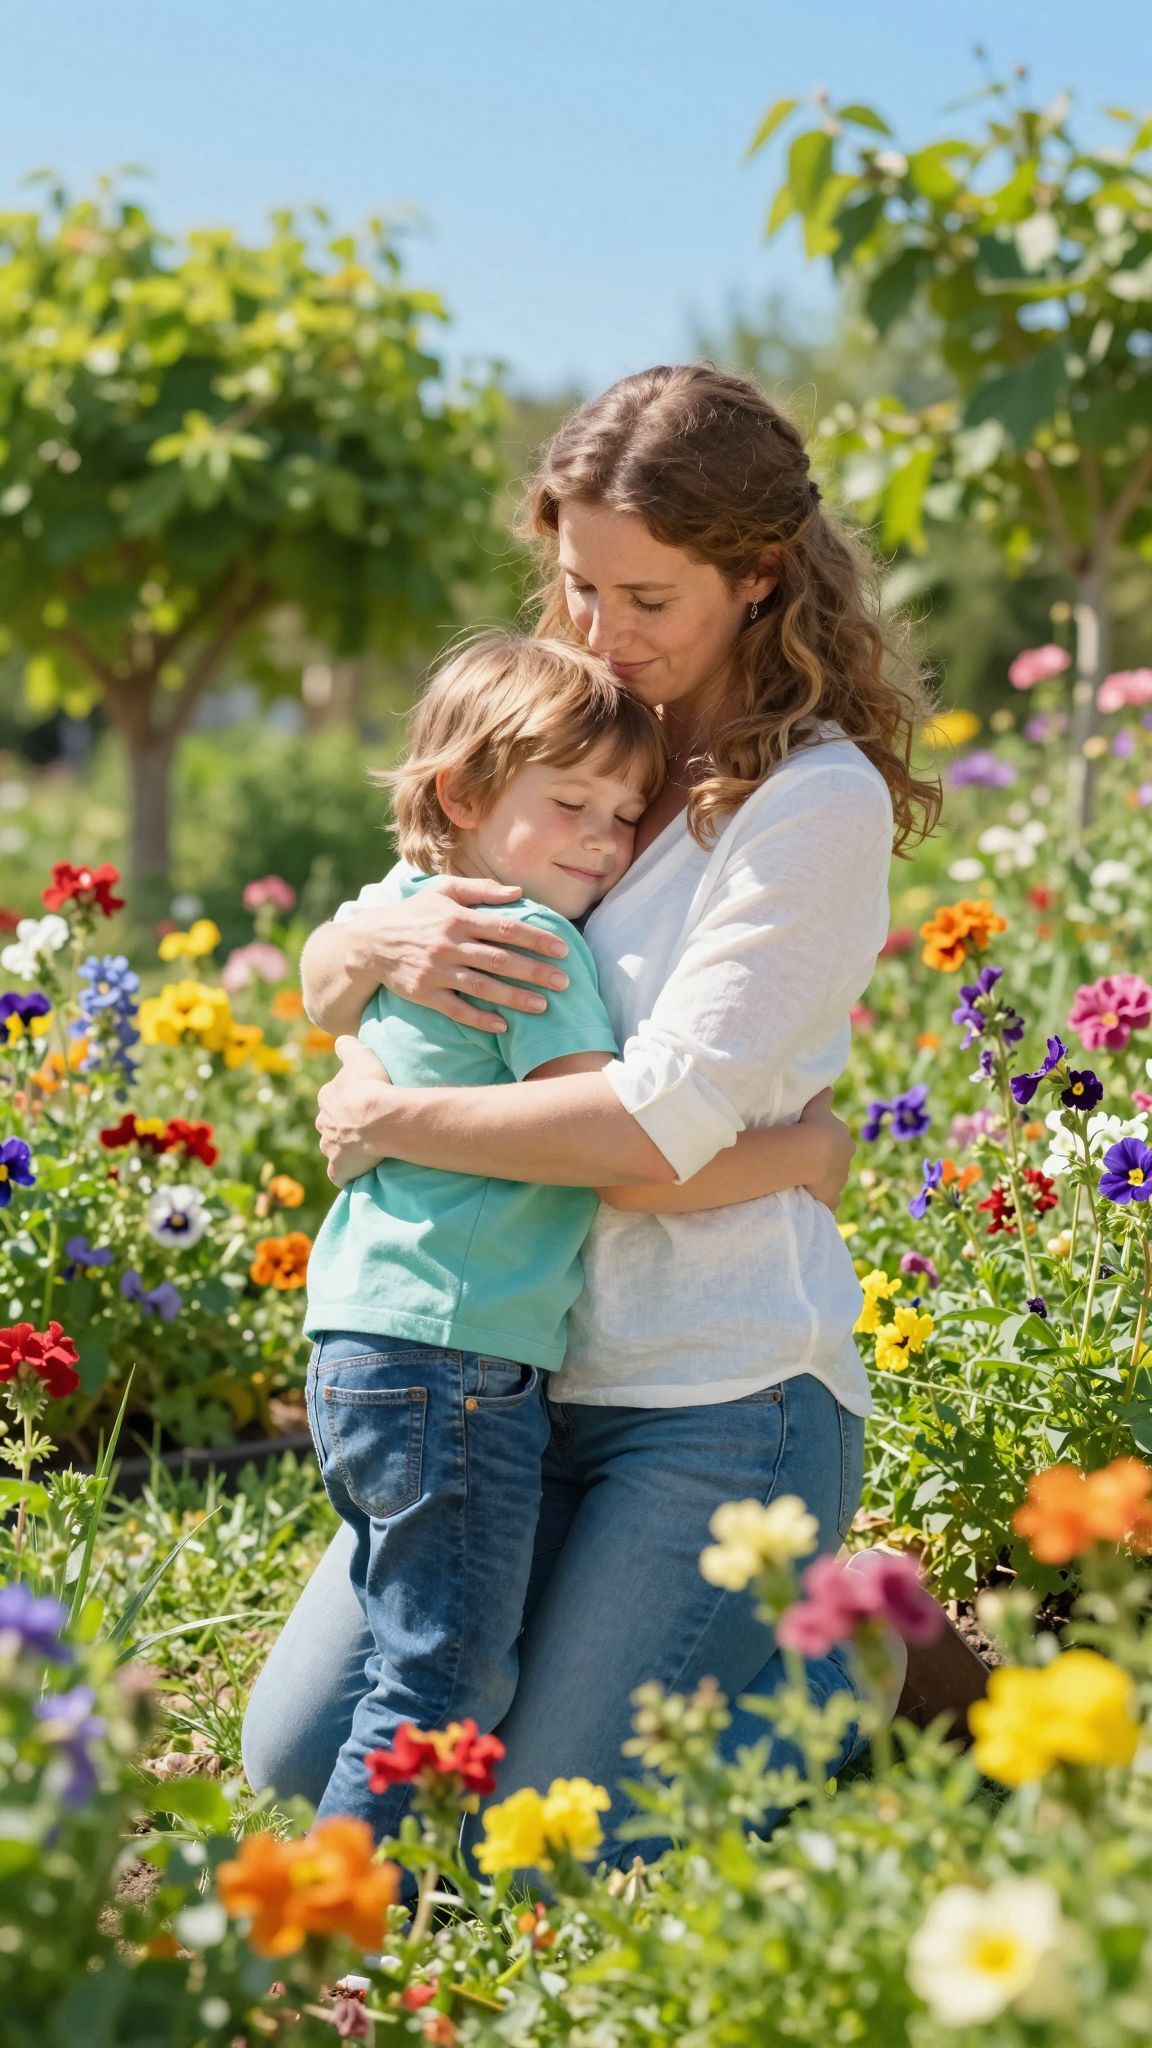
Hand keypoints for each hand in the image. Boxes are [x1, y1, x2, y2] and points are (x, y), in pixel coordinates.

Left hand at [315, 1037, 394, 1186]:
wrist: (381, 1118)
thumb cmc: (372, 1087)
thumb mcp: (361, 1056)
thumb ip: (348, 1046)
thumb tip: (341, 1039)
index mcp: (327, 1097)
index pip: (332, 1099)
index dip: (347, 1101)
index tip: (362, 1103)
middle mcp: (323, 1123)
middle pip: (329, 1125)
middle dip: (341, 1126)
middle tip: (365, 1126)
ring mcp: (329, 1147)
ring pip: (332, 1148)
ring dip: (344, 1149)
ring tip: (365, 1149)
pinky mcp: (338, 1168)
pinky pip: (339, 1174)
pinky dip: (345, 1174)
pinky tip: (357, 1173)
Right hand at [351, 876, 570, 1033]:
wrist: (369, 942)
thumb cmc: (413, 914)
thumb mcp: (442, 891)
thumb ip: (480, 889)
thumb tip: (518, 892)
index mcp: (457, 918)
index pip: (505, 928)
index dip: (536, 939)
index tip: (563, 949)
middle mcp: (448, 945)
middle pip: (499, 959)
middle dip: (534, 971)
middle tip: (564, 982)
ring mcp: (436, 972)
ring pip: (482, 987)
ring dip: (514, 997)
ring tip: (543, 1006)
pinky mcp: (424, 994)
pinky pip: (456, 1010)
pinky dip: (480, 1018)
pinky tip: (503, 1025)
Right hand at [799, 1086, 855, 1210]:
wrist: (811, 1153)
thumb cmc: (813, 1126)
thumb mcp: (817, 1104)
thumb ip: (823, 1095)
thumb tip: (828, 1085)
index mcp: (845, 1140)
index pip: (838, 1140)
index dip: (826, 1140)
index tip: (813, 1140)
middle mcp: (846, 1160)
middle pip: (838, 1161)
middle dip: (827, 1161)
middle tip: (807, 1160)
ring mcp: (840, 1181)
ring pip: (833, 1180)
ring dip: (822, 1180)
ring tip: (803, 1178)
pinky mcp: (831, 1197)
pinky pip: (829, 1201)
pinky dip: (823, 1200)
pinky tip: (813, 1199)